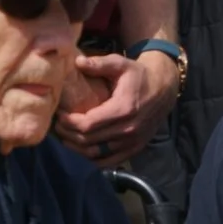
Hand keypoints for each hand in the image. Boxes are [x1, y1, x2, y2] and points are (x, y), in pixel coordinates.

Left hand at [56, 52, 181, 165]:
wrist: (164, 89)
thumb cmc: (139, 76)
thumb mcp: (121, 64)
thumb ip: (99, 64)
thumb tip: (77, 62)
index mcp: (123, 109)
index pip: (87, 125)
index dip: (68, 122)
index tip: (60, 114)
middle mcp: (128, 129)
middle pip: (88, 141)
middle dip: (68, 134)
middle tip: (58, 125)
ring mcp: (133, 141)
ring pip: (95, 154)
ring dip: (76, 148)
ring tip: (66, 137)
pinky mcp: (135, 148)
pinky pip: (108, 161)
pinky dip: (92, 159)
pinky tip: (82, 149)